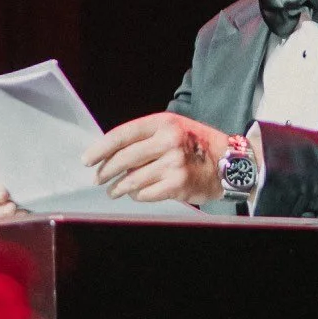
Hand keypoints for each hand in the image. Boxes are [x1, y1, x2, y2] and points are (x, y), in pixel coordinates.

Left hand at [85, 113, 230, 206]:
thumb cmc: (198, 145)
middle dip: (105, 172)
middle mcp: (168, 140)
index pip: (123, 134)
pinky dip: (137, 195)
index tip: (87, 159)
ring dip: (118, 188)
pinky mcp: (178, 184)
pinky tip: (136, 194)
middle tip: (97, 179)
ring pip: (132, 179)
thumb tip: (112, 153)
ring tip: (114, 191)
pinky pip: (146, 193)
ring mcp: (174, 163)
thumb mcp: (175, 128)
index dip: (101, 149)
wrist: (230, 162)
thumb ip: (147, 137)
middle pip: (124, 159)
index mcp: (164, 123)